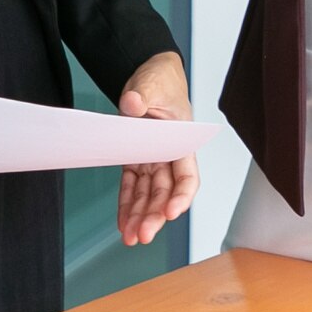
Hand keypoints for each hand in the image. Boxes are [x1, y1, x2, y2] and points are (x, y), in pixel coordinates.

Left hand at [116, 51, 198, 245]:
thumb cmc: (160, 78)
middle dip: (155, 216)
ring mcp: (151, 160)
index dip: (182, 196)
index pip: (188, 175)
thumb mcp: (152, 83)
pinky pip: (132, 187)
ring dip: (139, 217)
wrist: (148, 74)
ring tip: (129, 237)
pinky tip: (122, 224)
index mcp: (181, 140)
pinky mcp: (135, 160)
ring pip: (148, 196)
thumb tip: (133, 104)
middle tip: (142, 234)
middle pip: (166, 193)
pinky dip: (127, 206)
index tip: (171, 211)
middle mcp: (168, 155)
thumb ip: (143, 94)